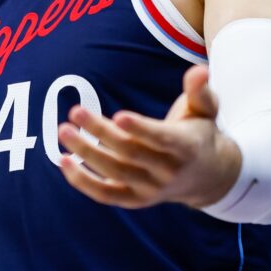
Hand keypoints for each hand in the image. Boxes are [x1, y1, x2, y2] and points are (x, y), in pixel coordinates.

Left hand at [55, 64, 241, 209]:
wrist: (206, 177)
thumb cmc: (198, 133)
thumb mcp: (205, 110)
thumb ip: (200, 90)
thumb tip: (199, 69)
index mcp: (186, 148)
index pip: (162, 139)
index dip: (141, 128)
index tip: (118, 115)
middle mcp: (168, 172)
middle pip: (130, 153)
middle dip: (101, 132)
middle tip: (76, 111)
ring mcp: (151, 190)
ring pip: (114, 173)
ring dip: (86, 153)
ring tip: (64, 130)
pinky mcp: (135, 200)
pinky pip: (105, 194)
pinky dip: (82, 181)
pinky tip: (63, 161)